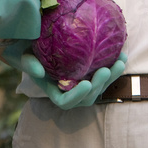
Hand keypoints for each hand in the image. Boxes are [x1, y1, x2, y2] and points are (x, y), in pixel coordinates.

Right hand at [4, 41, 127, 108]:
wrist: (40, 45)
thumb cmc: (31, 51)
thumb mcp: (25, 55)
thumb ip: (29, 63)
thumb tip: (38, 72)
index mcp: (54, 91)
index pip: (66, 102)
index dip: (77, 96)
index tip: (86, 83)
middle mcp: (70, 91)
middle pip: (88, 97)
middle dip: (99, 86)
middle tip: (106, 70)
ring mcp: (83, 84)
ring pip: (101, 87)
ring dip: (112, 77)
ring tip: (120, 61)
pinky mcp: (93, 75)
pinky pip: (106, 76)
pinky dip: (115, 67)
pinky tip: (122, 54)